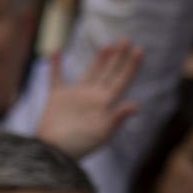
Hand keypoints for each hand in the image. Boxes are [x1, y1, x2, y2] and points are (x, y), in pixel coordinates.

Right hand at [37, 42, 142, 159]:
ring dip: (99, 59)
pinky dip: (56, 65)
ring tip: (108, 45)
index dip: (131, 65)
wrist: (53, 152)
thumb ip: (117, 118)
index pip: (122, 80)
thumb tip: (136, 105)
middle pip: (109, 73)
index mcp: (105, 103)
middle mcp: (93, 97)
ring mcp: (76, 96)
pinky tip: (56, 52)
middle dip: (119, 57)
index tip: (139, 50)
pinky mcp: (58, 97)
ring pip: (90, 72)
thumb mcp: (101, 133)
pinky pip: (57, 77)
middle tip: (126, 40)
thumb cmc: (79, 145)